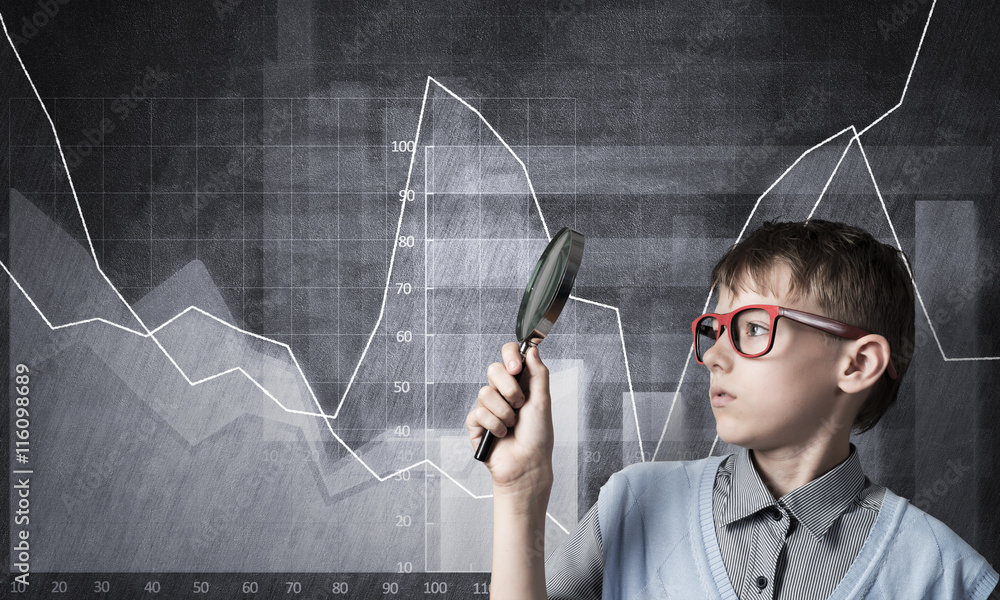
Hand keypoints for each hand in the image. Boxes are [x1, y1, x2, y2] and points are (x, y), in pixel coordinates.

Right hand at [466, 342, 553, 492]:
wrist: (527, 464)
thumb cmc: (538, 436)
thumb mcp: (543, 400)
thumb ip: (538, 372)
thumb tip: (532, 349)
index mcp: (520, 383)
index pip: (509, 355)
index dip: (509, 355)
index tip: (515, 367)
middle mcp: (502, 391)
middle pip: (493, 369)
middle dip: (509, 388)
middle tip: (519, 404)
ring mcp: (488, 406)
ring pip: (485, 393)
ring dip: (504, 412)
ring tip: (512, 425)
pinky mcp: (476, 423)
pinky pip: (478, 413)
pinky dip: (494, 425)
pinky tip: (501, 434)